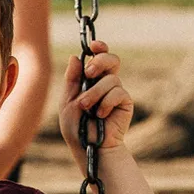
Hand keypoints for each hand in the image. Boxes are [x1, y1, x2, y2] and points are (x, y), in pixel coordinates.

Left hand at [59, 40, 132, 156]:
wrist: (90, 148)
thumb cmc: (77, 129)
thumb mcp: (68, 103)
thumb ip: (71, 81)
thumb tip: (75, 57)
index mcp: (91, 81)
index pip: (98, 58)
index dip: (99, 48)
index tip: (93, 45)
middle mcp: (105, 84)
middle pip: (111, 59)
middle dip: (100, 61)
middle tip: (89, 73)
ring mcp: (116, 92)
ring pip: (111, 78)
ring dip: (95, 93)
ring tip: (87, 108)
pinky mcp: (125, 102)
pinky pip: (118, 92)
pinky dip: (106, 103)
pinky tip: (101, 115)